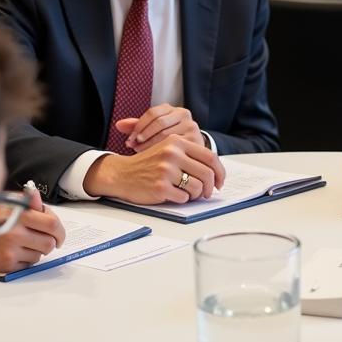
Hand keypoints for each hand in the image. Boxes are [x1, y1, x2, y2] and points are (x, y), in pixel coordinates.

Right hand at [0, 191, 65, 271]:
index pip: (52, 224)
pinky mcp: (6, 264)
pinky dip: (25, 259)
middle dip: (51, 242)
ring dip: (36, 250)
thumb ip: (26, 201)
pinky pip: (28, 264)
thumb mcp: (6, 202)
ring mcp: (10, 250)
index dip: (60, 231)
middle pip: (49, 243)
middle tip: (44, 239)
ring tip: (22, 242)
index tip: (59, 234)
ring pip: (40, 255)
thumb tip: (36, 195)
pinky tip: (13, 250)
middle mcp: (15, 233)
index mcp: (19, 214)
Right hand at [84, 135, 225, 203]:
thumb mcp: (169, 151)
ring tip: (186, 193)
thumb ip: (191, 157)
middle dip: (209, 187)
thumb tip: (216, 173)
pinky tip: (172, 195)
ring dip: (195, 194)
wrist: (122, 173)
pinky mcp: (159, 186)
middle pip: (206, 173)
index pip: (210, 157)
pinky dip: (181, 199)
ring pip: (196, 187)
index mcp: (177, 142)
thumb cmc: (150, 164)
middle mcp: (172, 153)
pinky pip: (183, 198)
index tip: (220, 182)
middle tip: (206, 193)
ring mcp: (165, 170)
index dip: (220, 172)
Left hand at [114, 103, 202, 150]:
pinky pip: (175, 146)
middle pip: (159, 122)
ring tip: (140, 153)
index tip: (130, 139)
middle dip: (143, 135)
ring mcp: (192, 127)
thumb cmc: (168, 142)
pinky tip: (153, 158)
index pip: (153, 112)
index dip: (139, 126)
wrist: (190, 154)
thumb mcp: (152, 131)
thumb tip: (118, 125)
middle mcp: (185, 115)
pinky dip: (162, 152)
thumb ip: (137, 126)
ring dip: (150, 144)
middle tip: (133, 146)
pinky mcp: (196, 141)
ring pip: (167, 134)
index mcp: (173, 109)